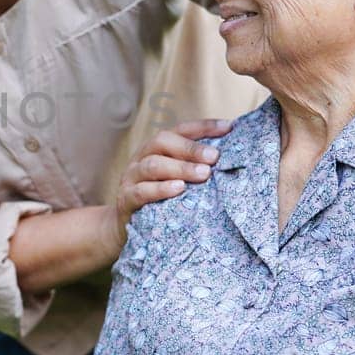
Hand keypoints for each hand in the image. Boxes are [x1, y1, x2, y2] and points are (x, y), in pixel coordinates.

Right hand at [104, 118, 230, 251]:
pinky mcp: (126, 199)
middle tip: (215, 157)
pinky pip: (142, 191)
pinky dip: (161, 189)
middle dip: (190, 148)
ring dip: (180, 168)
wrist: (124, 227)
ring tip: (203, 174)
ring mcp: (131, 178)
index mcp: (156, 148)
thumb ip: (196, 167)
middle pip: (163, 142)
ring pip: (153, 165)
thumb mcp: (177, 179)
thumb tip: (231, 158)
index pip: (180, 130)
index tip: (229, 127)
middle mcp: (142, 158)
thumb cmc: (160, 200)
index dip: (203, 127)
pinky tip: (179, 189)